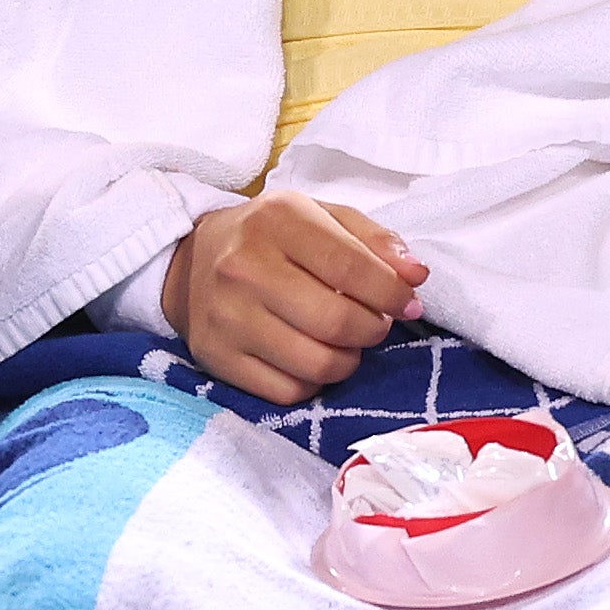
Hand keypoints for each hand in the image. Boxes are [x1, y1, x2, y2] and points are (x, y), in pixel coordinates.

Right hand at [164, 193, 428, 406]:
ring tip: (346, 342)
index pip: (352, 268)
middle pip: (336, 322)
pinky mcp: (217, 357)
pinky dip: (314, 382)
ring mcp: (227, 316)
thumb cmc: (273, 237)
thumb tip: (417, 276)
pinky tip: (312, 357)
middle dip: (372, 330)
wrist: (193, 259)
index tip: (407, 304)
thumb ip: (375, 240)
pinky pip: (288, 391)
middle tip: (373, 324)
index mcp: (277, 219)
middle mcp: (244, 267)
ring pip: (316, 364)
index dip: (392, 294)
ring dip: (348, 360)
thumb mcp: (322, 217)